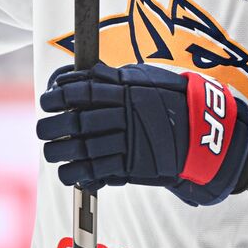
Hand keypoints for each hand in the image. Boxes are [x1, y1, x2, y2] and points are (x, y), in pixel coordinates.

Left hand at [37, 62, 247, 206]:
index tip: (47, 99)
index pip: (82, 90)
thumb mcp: (147, 79)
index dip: (59, 95)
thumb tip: (85, 73)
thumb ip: (116, 78)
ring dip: (60, 152)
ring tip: (52, 153)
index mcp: (126, 90)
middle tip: (42, 129)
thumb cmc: (174, 100)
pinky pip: (98, 171)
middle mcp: (125, 115)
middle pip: (77, 121)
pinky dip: (78, 174)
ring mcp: (129, 141)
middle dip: (53, 126)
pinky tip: (69, 173)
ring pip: (83, 148)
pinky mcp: (134, 165)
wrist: (205, 131)